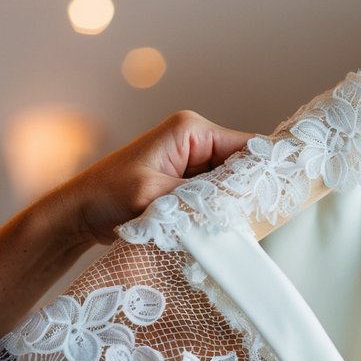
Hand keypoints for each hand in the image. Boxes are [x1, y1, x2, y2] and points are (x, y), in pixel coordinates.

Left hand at [58, 110, 250, 247]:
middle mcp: (195, 141)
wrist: (75, 214)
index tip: (285, 196)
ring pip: (230, 184)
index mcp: (190, 130)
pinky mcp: (184, 184)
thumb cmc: (105, 196)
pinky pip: (214, 196)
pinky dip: (219, 213)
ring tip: (247, 229)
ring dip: (234, 206)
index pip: (246, 146)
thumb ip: (198, 198)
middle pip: (242, 166)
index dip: (267, 171)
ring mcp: (190, 163)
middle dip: (251, 191)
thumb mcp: (154, 196)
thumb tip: (239, 205)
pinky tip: (227, 230)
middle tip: (266, 220)